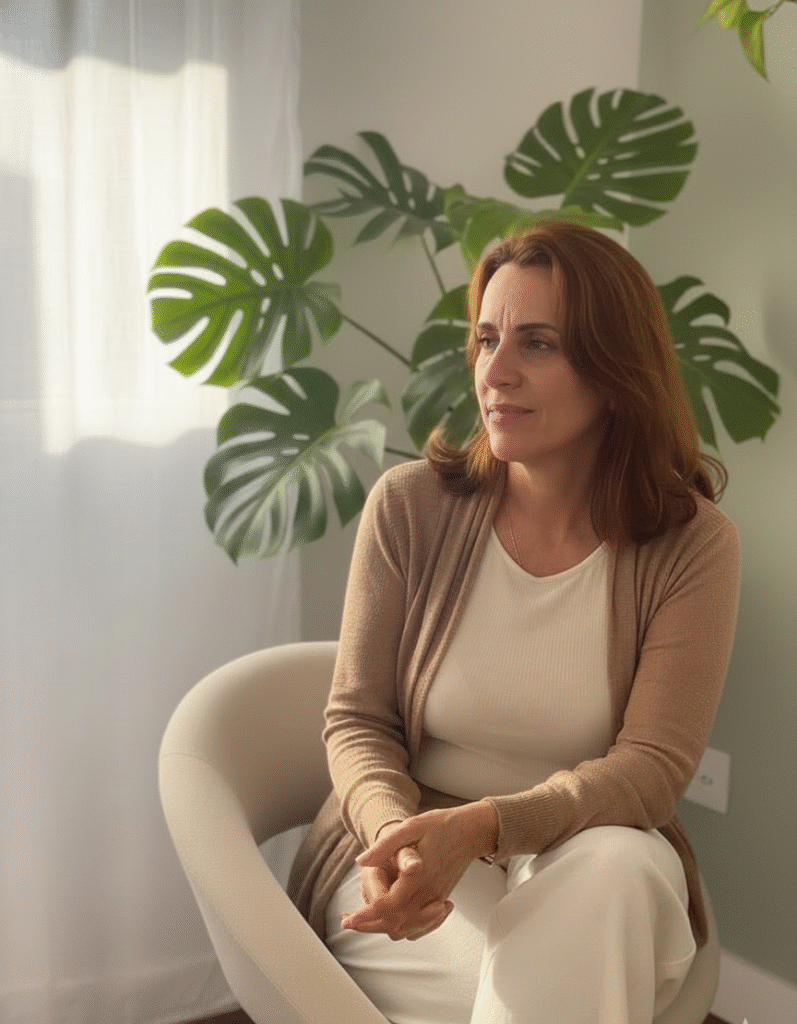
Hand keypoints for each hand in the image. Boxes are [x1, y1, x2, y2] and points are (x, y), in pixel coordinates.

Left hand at [341, 801, 497, 940]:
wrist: (473, 831)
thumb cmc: (443, 825)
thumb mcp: (412, 826)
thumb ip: (386, 846)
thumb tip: (362, 862)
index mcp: (418, 876)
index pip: (389, 906)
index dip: (366, 915)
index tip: (348, 919)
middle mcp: (428, 893)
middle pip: (396, 924)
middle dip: (369, 926)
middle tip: (349, 923)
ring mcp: (436, 899)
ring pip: (408, 928)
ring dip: (384, 928)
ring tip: (364, 922)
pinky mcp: (441, 900)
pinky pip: (422, 925)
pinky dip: (405, 928)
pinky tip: (392, 918)